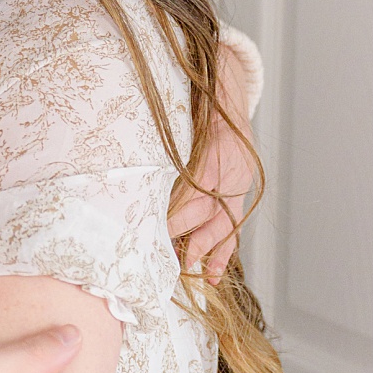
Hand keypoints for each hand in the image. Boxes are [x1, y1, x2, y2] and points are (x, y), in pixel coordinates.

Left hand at [167, 47, 256, 278]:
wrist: (226, 97)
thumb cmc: (197, 105)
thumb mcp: (179, 117)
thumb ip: (163, 144)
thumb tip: (132, 174)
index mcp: (215, 149)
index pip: (193, 188)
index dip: (175, 212)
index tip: (151, 229)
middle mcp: (229, 170)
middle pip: (206, 209)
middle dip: (184, 234)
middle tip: (161, 256)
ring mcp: (238, 184)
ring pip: (222, 223)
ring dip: (204, 249)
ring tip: (186, 270)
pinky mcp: (241, 195)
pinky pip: (233, 227)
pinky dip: (224, 253)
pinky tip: (212, 274)